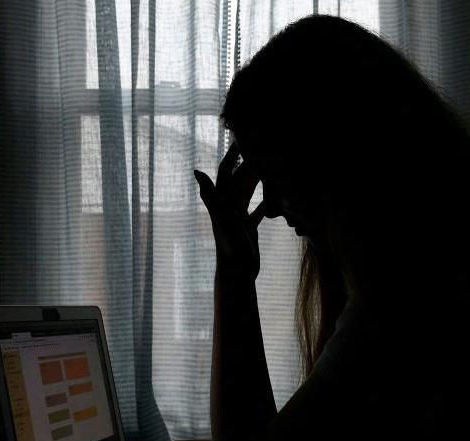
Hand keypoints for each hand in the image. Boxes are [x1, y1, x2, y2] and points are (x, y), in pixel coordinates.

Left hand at [194, 142, 265, 279]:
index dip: (232, 155)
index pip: (226, 171)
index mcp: (222, 201)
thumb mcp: (222, 217)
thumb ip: (211, 194)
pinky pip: (256, 211)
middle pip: (239, 179)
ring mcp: (237, 218)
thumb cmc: (230, 246)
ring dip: (256, 180)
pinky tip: (273, 197)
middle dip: (249, 163)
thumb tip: (196, 170)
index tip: (241, 139)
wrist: (237, 273)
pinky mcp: (247, 229)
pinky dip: (264, 202)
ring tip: (268, 166)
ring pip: (248, 193)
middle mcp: (228, 207)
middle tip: (262, 147)